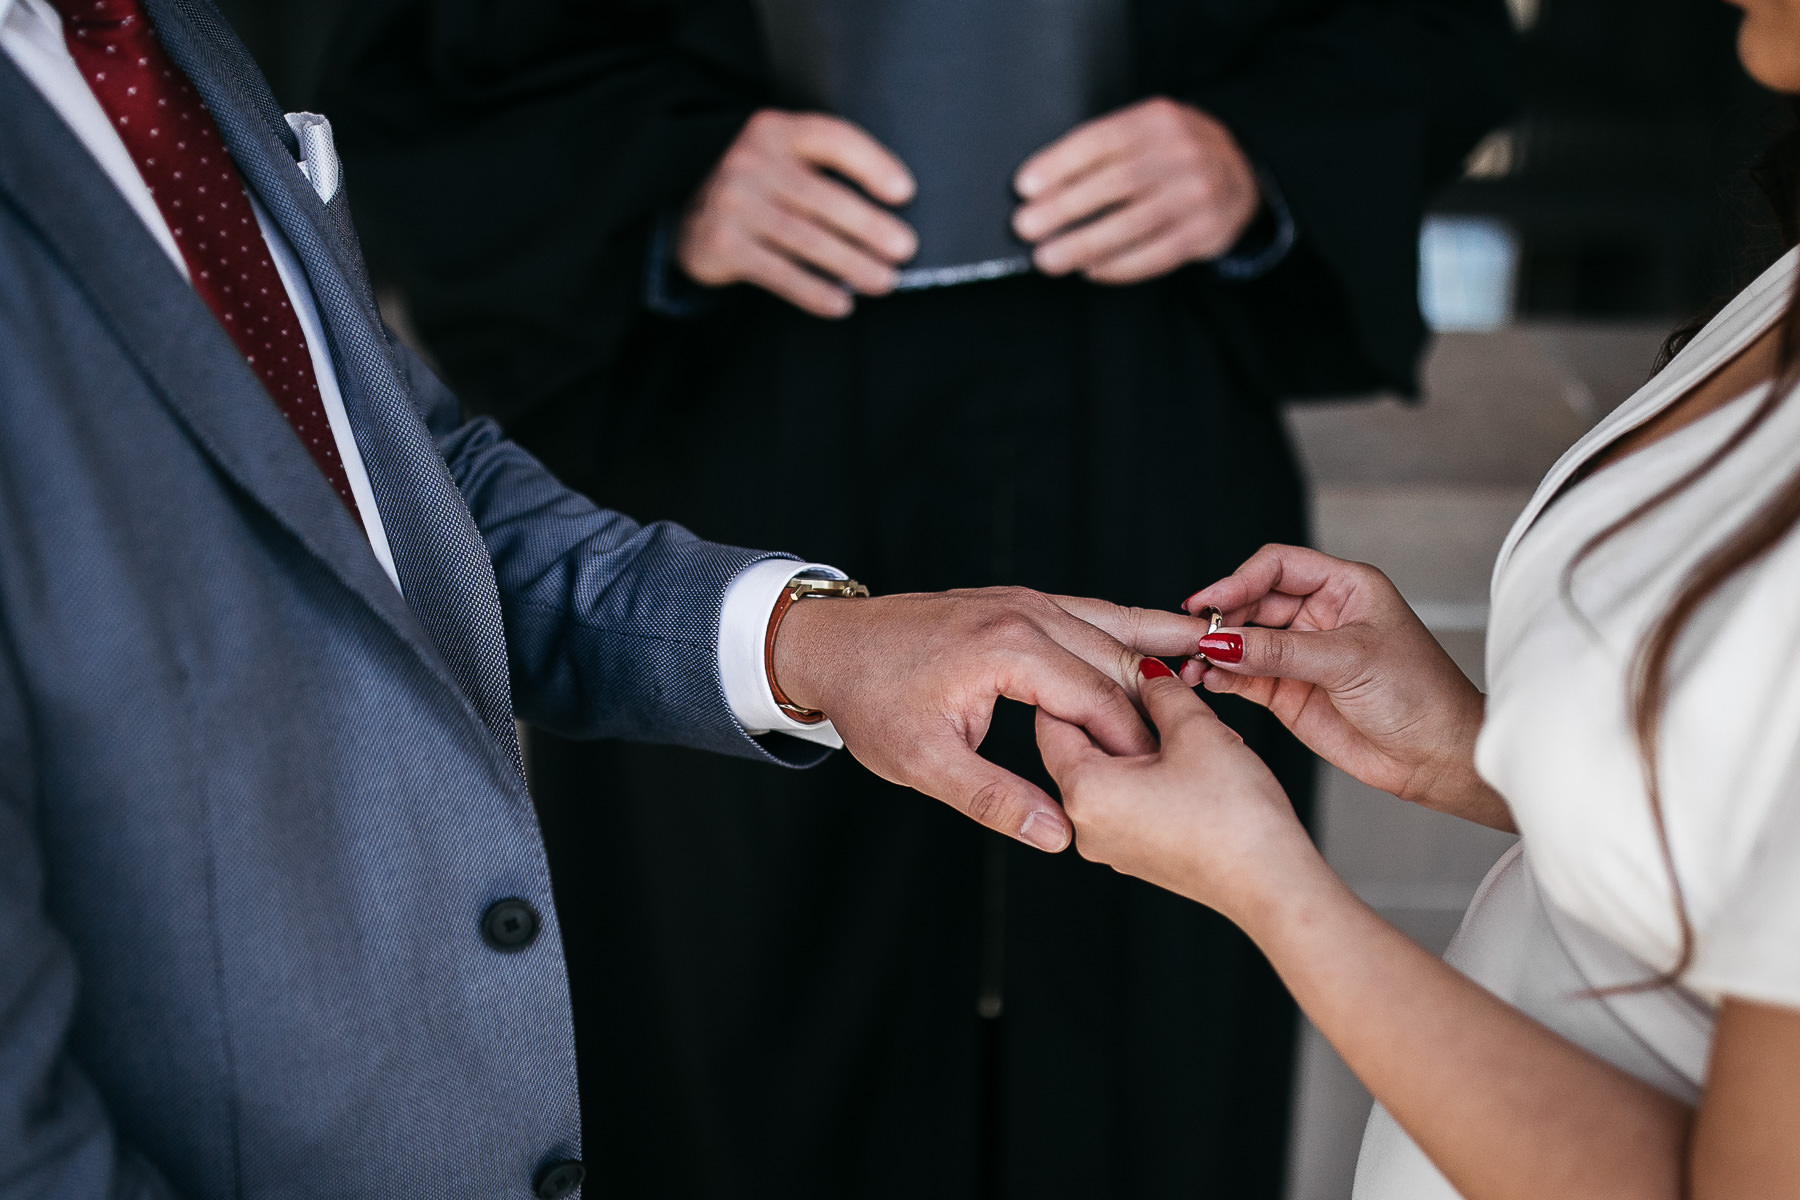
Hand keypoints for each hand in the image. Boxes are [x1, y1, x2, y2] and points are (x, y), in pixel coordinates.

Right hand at [676, 110, 917, 317]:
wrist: (687, 213)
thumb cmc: (760, 188)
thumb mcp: (784, 160)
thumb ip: (825, 169)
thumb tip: (894, 214)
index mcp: (776, 131)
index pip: (832, 139)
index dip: (872, 164)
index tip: (905, 192)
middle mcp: (751, 161)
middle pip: (822, 197)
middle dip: (869, 226)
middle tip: (905, 249)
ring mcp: (733, 202)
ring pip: (804, 238)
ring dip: (850, 263)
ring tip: (885, 281)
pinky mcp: (722, 243)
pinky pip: (778, 273)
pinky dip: (813, 291)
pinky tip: (841, 305)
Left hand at [770, 587, 1213, 851]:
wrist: (830, 645)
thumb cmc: (872, 702)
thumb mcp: (924, 763)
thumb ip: (994, 799)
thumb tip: (1059, 834)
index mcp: (1008, 648)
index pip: (1098, 696)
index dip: (1138, 740)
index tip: (1171, 776)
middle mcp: (1026, 612)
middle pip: (1117, 655)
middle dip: (1164, 694)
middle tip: (1217, 728)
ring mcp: (1025, 600)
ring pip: (1112, 624)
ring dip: (1160, 646)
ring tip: (1218, 660)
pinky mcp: (1020, 601)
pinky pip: (1089, 615)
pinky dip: (1128, 630)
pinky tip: (1162, 641)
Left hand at [1012, 98, 1260, 284]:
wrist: (1240, 175)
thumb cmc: (1171, 156)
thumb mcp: (1146, 133)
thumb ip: (1105, 150)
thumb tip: (1042, 188)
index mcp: (1158, 119)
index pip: (1101, 139)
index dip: (1059, 163)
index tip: (1024, 186)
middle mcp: (1182, 153)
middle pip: (1114, 183)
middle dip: (1063, 208)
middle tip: (1026, 227)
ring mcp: (1197, 194)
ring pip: (1132, 225)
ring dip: (1083, 245)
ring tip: (1048, 258)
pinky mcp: (1205, 232)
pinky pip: (1155, 255)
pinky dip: (1117, 266)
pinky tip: (1089, 269)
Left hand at [1038, 660, 1323, 922]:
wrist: (1273, 885)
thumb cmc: (1236, 816)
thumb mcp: (1196, 730)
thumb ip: (1161, 690)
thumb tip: (1146, 672)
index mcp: (1084, 791)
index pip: (1051, 721)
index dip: (1073, 684)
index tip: (1100, 662)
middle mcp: (1084, 824)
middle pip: (1075, 749)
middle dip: (1108, 713)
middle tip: (1145, 685)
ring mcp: (1109, 845)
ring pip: (1104, 774)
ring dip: (1132, 742)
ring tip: (1175, 721)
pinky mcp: (1135, 855)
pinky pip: (1124, 801)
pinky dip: (1143, 773)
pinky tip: (1184, 758)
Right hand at [1181, 545, 1510, 830]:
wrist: (1438, 757)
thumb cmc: (1419, 694)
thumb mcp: (1348, 661)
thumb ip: (1279, 651)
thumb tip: (1220, 640)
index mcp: (1344, 587)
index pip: (1277, 566)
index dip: (1240, 580)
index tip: (1210, 604)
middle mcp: (1318, 615)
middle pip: (1252, 601)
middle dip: (1222, 617)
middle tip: (1193, 636)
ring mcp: (1300, 654)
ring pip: (1242, 640)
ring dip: (1215, 648)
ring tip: (1192, 662)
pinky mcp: (1288, 692)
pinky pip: (1243, 676)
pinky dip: (1221, 677)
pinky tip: (1206, 680)